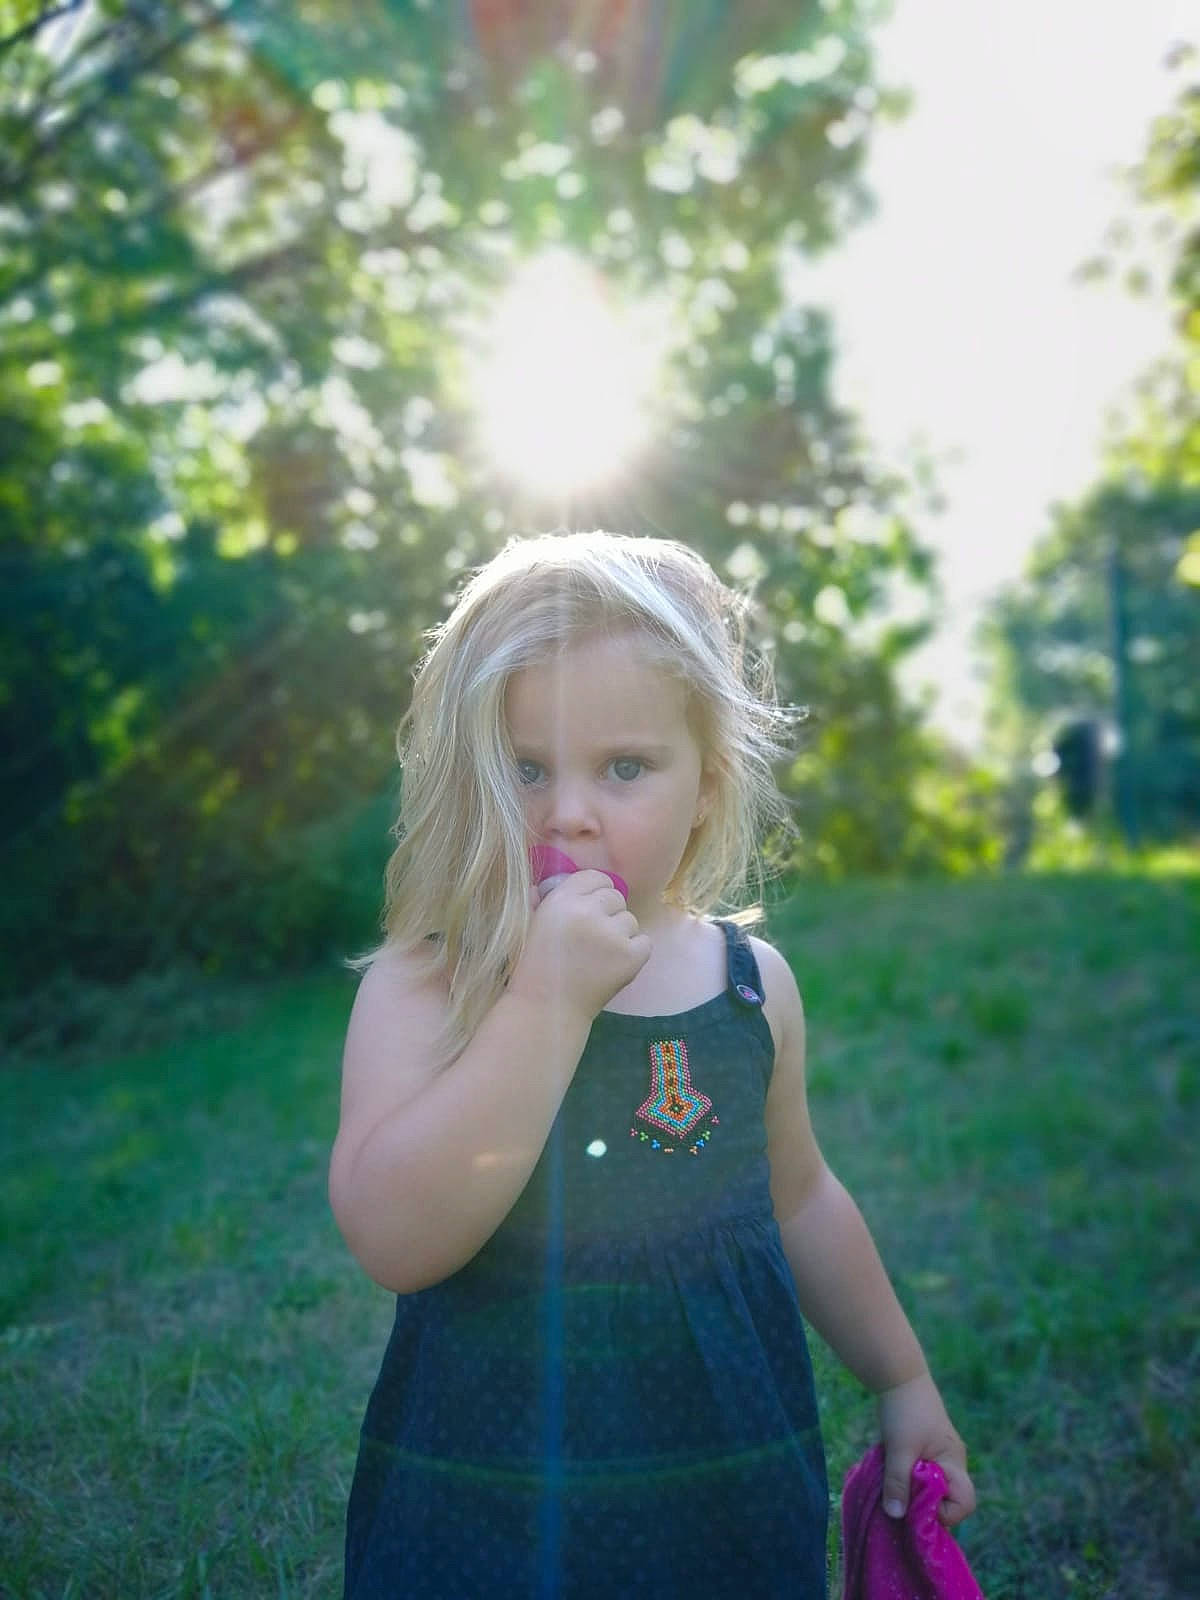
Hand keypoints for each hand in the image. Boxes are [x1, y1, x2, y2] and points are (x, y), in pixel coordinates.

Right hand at [511, 870, 650, 1019]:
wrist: (546, 1008)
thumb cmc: (535, 967)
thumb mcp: (533, 923)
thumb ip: (548, 898)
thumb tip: (561, 882)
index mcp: (561, 900)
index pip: (595, 877)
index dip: (594, 892)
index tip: (590, 909)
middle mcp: (587, 912)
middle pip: (615, 897)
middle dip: (608, 914)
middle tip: (593, 938)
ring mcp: (611, 934)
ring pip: (630, 920)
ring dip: (620, 935)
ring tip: (600, 956)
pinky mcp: (630, 956)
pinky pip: (645, 942)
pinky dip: (634, 952)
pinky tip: (613, 965)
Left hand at [876, 1372, 974, 1527]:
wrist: (898, 1376)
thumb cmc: (904, 1410)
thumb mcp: (899, 1448)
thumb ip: (898, 1482)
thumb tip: (895, 1516)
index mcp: (954, 1462)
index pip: (965, 1503)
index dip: (945, 1513)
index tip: (918, 1507)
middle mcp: (951, 1462)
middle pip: (948, 1500)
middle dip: (925, 1506)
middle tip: (901, 1500)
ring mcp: (939, 1456)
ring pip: (932, 1488)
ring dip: (913, 1492)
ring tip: (894, 1485)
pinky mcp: (925, 1450)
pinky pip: (921, 1475)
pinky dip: (908, 1479)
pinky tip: (891, 1473)